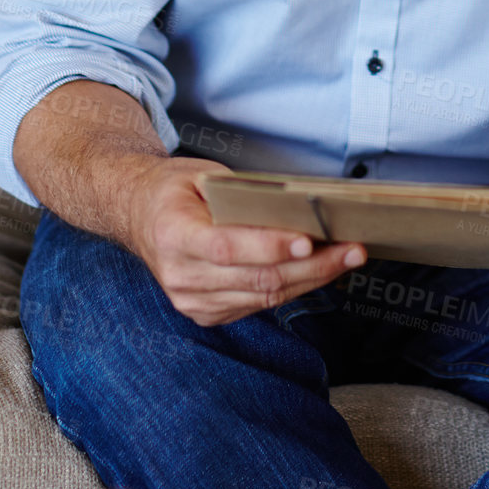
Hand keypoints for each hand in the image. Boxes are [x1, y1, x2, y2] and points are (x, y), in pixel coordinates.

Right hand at [128, 157, 364, 327]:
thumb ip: (241, 195)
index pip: (228, 248)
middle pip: (256, 278)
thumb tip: (297, 207)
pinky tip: (319, 271)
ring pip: (264, 296)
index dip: (270, 247)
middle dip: (311, 266)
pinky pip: (258, 304)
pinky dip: (293, 288)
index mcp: (173, 235)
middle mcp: (181, 276)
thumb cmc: (172, 190)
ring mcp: (192, 301)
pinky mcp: (205, 314)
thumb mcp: (200, 175)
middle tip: (351, 249)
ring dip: (311, 280)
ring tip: (347, 258)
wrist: (136, 215)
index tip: (309, 240)